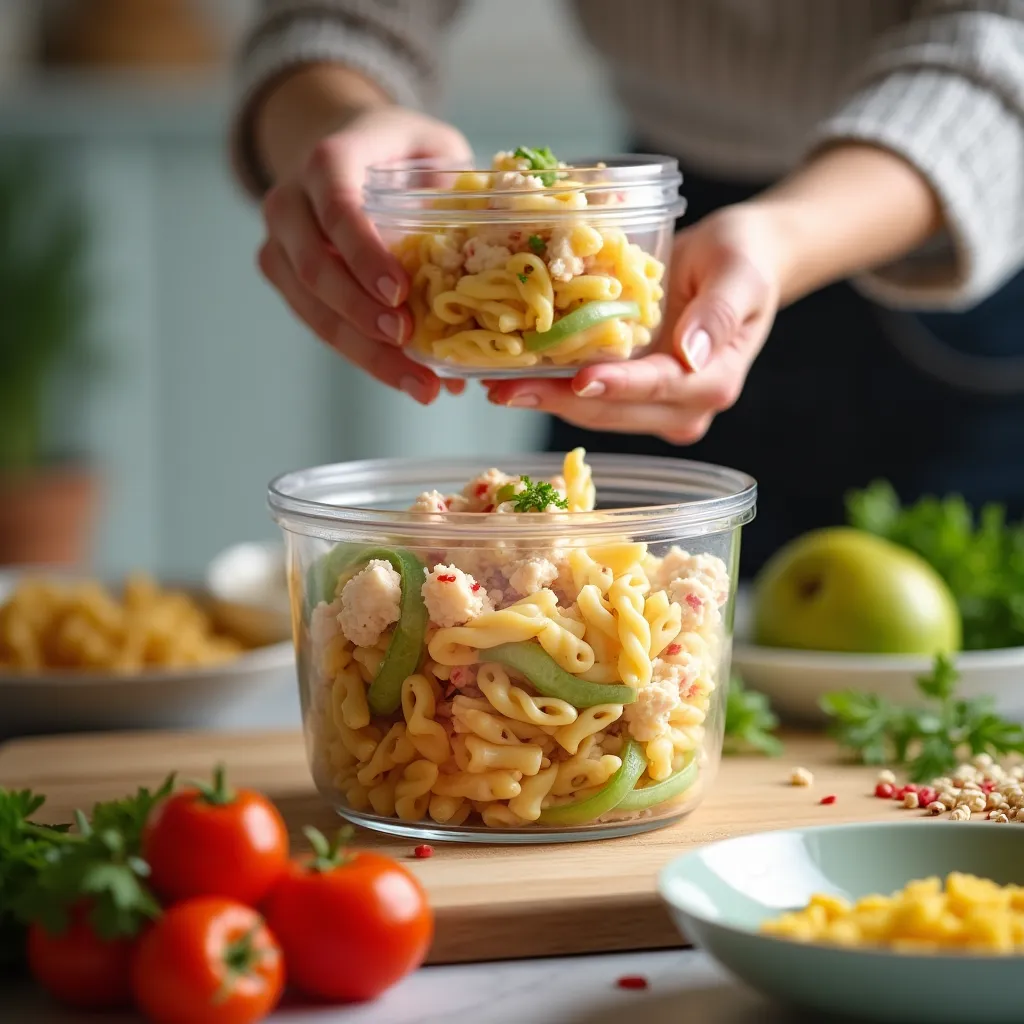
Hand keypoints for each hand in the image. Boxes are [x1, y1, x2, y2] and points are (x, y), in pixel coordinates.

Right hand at [257, 106, 471, 403]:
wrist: (344, 147)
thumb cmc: (399, 151)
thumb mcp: (434, 146)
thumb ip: (457, 183)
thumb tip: (500, 241)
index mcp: (330, 160)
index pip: (337, 207)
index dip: (364, 253)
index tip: (399, 293)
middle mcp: (291, 202)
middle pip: (314, 266)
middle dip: (362, 313)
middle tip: (409, 342)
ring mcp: (280, 244)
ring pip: (311, 307)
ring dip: (364, 352)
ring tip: (417, 383)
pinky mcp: (284, 278)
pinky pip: (318, 324)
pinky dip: (362, 355)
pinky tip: (404, 376)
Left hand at [484, 202, 786, 442]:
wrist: (740, 259)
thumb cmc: (743, 258)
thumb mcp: (740, 272)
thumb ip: (719, 311)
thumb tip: (692, 354)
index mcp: (713, 381)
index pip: (657, 388)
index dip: (616, 386)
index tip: (577, 380)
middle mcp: (684, 405)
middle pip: (615, 410)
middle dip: (560, 401)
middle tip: (506, 388)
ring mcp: (657, 405)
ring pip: (595, 410)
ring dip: (547, 399)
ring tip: (498, 385)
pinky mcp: (633, 393)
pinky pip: (589, 395)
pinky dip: (553, 386)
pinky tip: (516, 374)